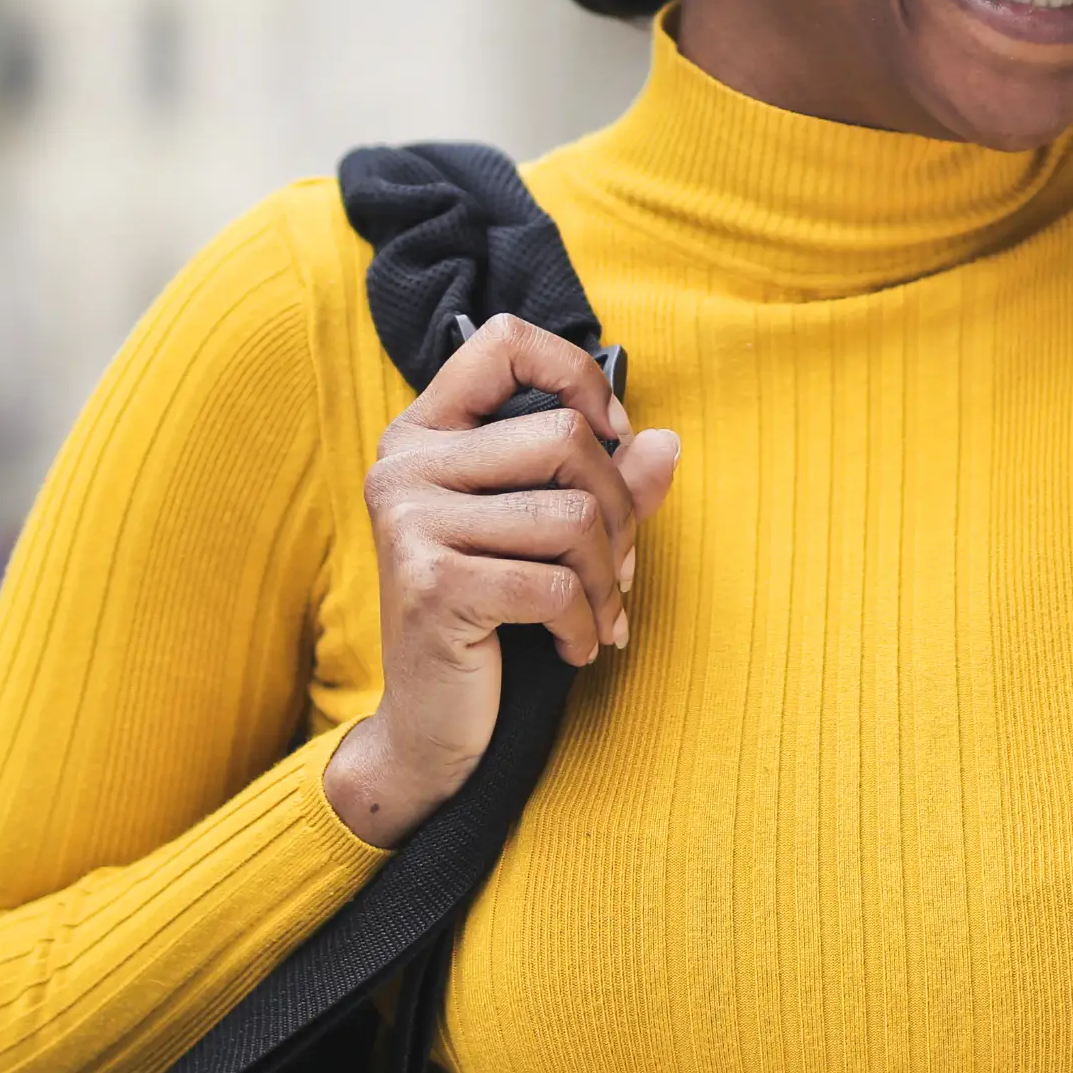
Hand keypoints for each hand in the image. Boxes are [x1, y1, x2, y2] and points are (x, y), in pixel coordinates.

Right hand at [324, 314, 682, 849]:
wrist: (428, 730)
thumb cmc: (491, 621)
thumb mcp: (548, 540)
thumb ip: (605, 486)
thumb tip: (666, 444)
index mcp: (426, 434)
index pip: (503, 342)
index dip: (576, 375)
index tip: (610, 435)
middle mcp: (405, 465)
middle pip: (565, 437)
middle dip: (621, 509)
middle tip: (620, 567)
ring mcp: (411, 522)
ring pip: (574, 516)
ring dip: (609, 580)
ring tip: (598, 616)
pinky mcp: (432, 583)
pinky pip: (556, 585)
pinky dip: (586, 625)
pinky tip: (574, 649)